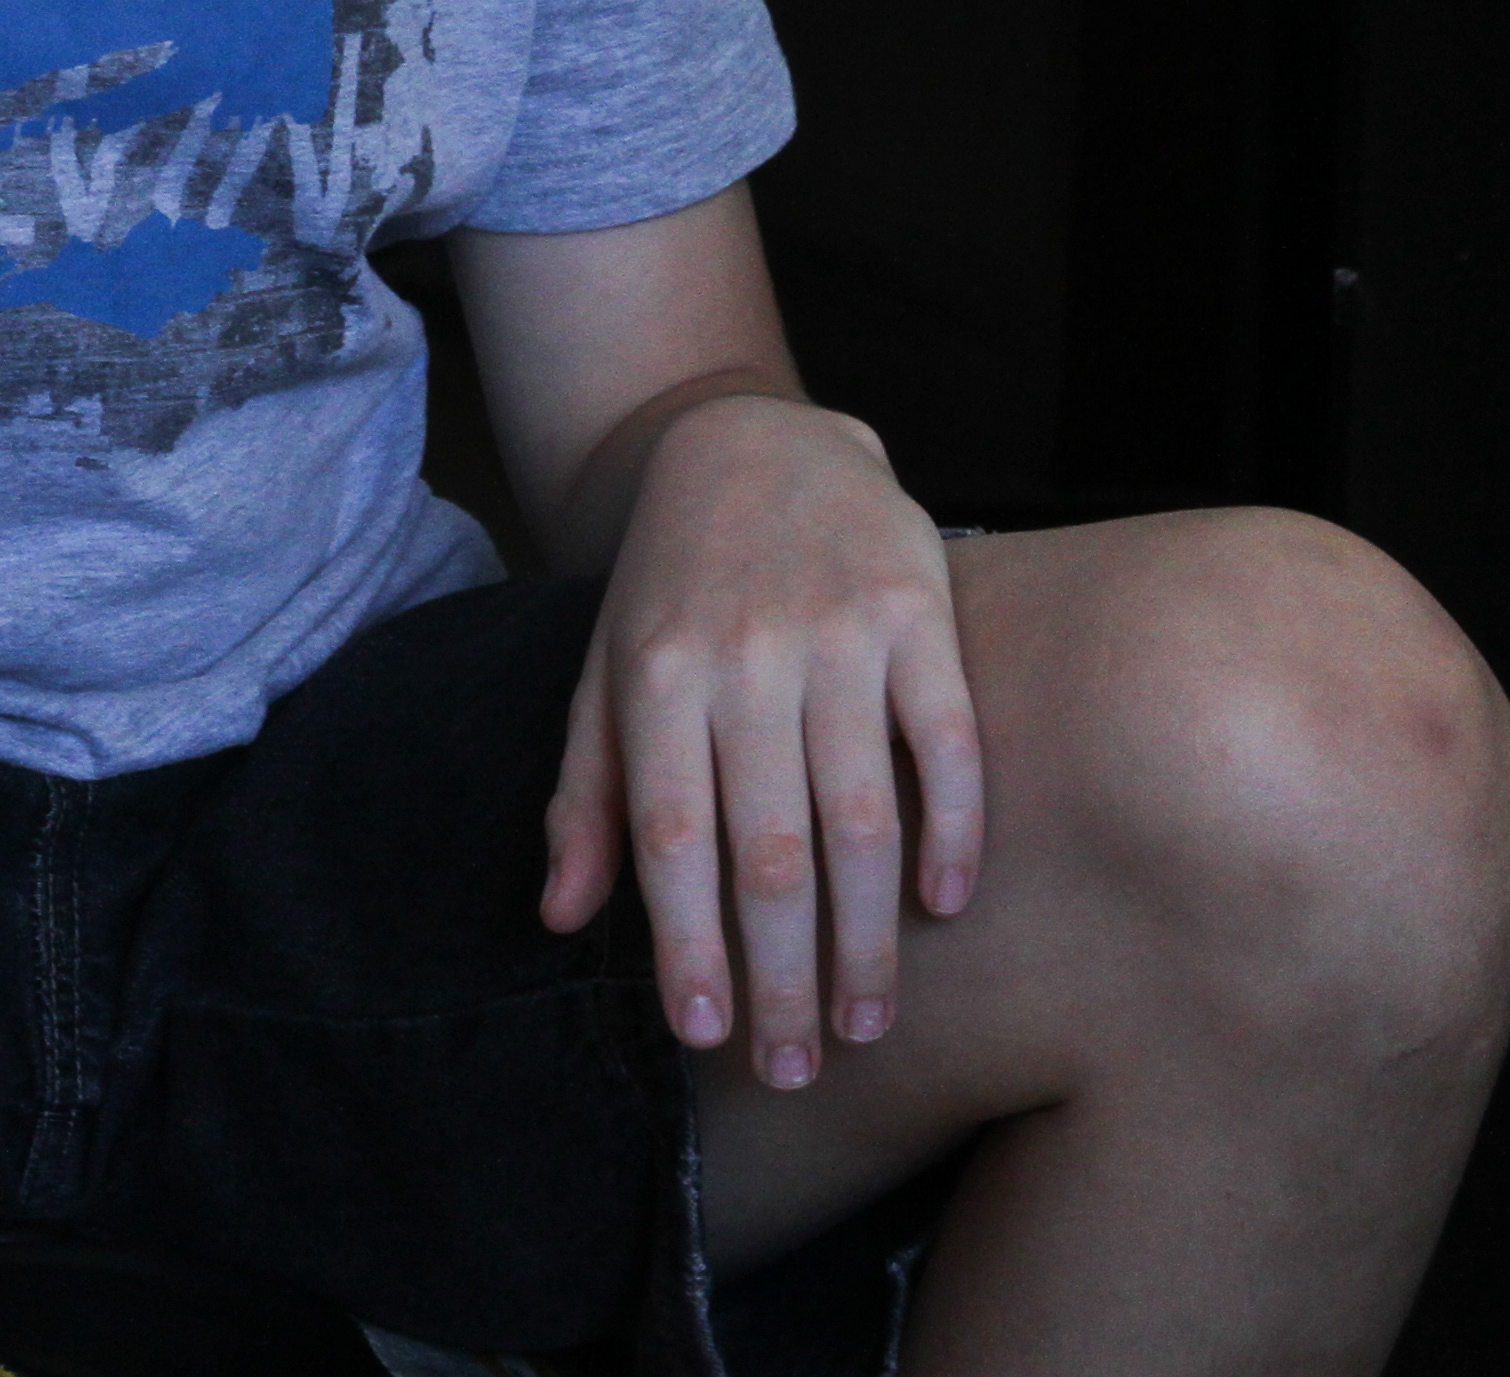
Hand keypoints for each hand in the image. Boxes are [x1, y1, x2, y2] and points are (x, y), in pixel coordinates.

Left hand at [539, 392, 983, 1087]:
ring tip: (863, 1023)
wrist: (752, 440)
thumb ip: (587, 795)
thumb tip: (558, 917)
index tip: (708, 1037)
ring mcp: (839, 631)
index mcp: (657, 677)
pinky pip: (946, 741)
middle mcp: (745, 657)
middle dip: (783, 975)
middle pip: (770, 849)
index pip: (672, 838)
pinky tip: (943, 907)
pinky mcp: (920, 609)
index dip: (690, 945)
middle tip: (794, 1069)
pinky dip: (951, 831)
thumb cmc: (670, 585)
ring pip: (861, 815)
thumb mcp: (604, 673)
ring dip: (867, 937)